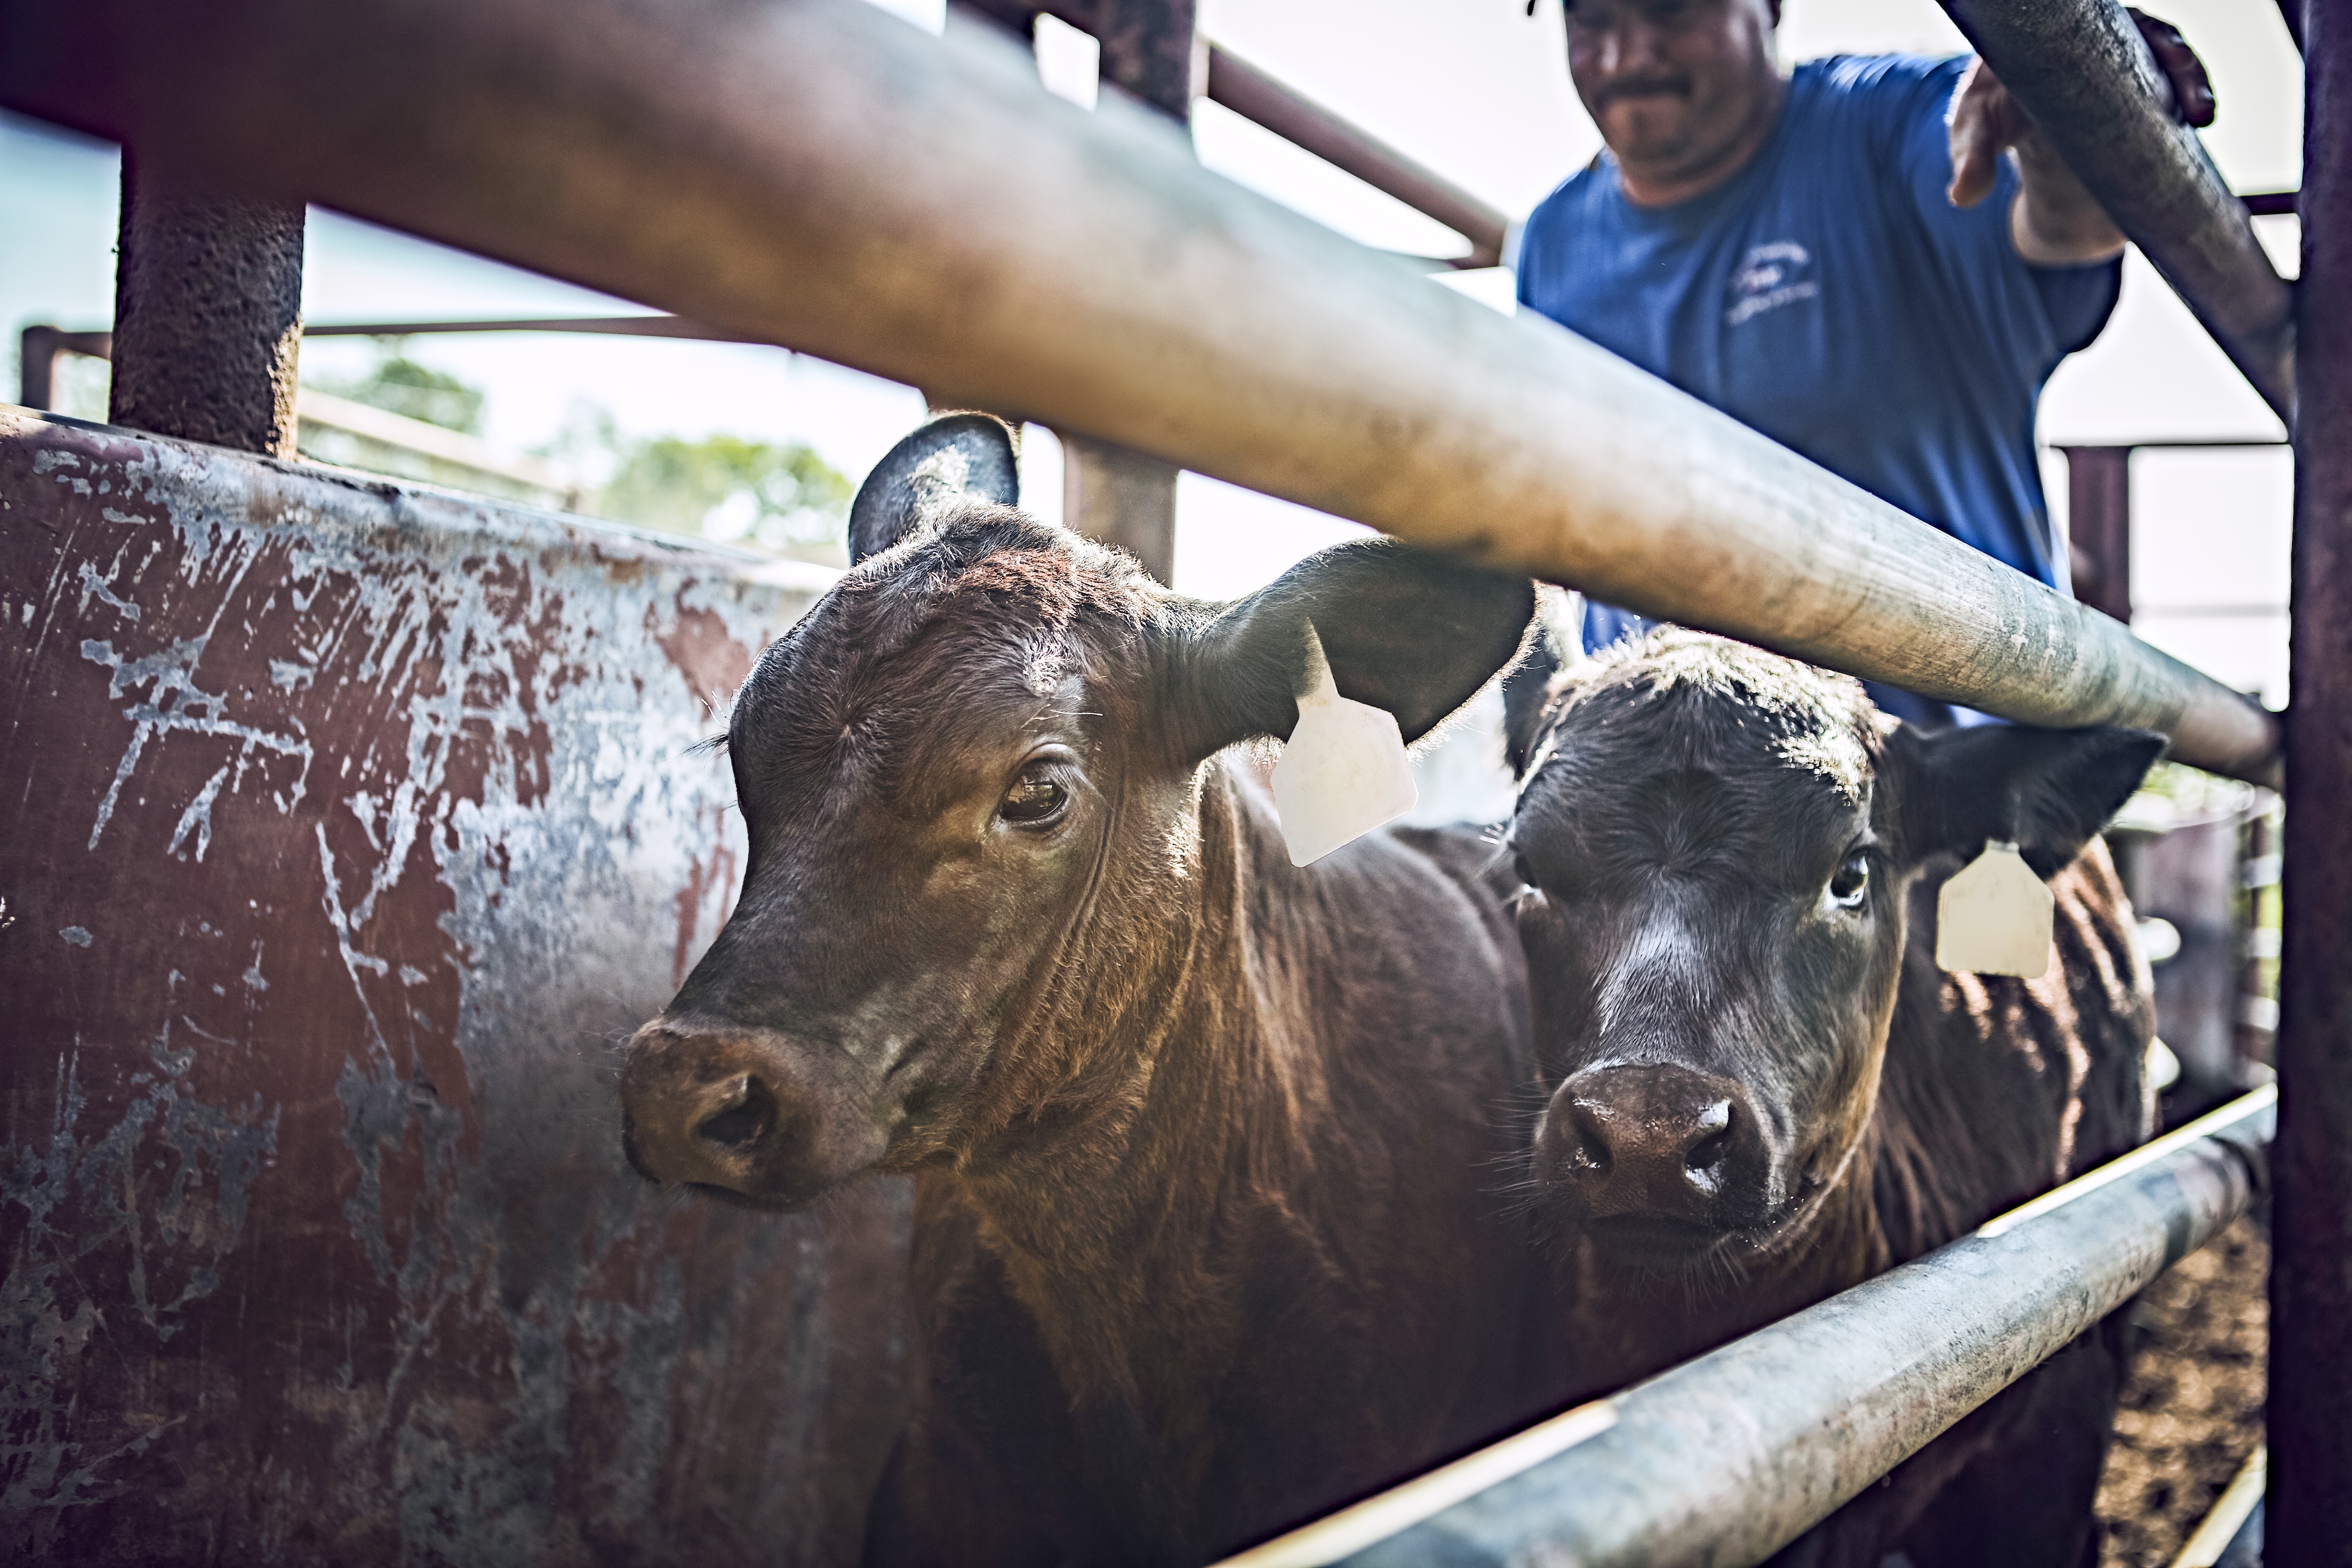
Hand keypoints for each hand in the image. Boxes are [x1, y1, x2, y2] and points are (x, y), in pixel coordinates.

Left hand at [1947, 8, 2215, 209]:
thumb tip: (1962, 196)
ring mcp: (2123, 60)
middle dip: (2176, 58)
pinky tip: (2200, 122)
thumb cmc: (1987, 113)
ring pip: (2167, 60)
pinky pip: (2168, 87)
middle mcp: (2099, 37)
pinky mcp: (2137, 85)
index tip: (2158, 51)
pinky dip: (2187, 101)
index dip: (2136, 30)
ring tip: (2202, 115)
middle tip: (2190, 94)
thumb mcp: (1973, 132)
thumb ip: (1970, 158)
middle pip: (2148, 35)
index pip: (2105, 19)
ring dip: (2190, 82)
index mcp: (2060, 32)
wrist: (2003, 123)